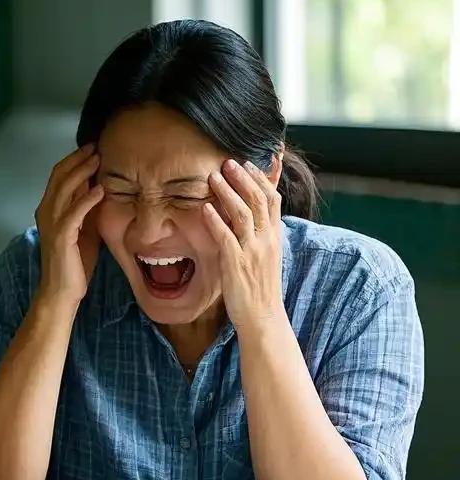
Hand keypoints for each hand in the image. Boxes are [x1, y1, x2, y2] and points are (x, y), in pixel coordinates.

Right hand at [34, 146, 104, 306]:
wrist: (62, 290)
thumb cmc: (75, 261)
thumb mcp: (84, 227)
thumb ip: (87, 208)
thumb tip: (99, 185)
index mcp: (50, 208)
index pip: (59, 175)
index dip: (74, 159)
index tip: (93, 148)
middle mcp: (46, 211)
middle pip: (59, 175)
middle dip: (78, 159)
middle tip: (96, 146)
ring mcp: (52, 223)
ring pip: (64, 188)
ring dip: (82, 172)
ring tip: (98, 160)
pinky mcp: (61, 236)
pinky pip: (74, 212)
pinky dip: (87, 198)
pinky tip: (100, 189)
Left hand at [203, 159, 286, 332]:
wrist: (263, 318)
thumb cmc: (259, 288)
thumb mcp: (265, 256)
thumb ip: (259, 235)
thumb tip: (251, 217)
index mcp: (274, 237)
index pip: (273, 200)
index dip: (261, 179)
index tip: (249, 163)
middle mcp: (266, 241)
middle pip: (259, 200)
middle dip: (244, 178)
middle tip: (229, 162)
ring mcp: (252, 252)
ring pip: (243, 214)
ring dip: (228, 193)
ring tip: (214, 177)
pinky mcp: (236, 264)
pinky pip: (226, 237)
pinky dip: (215, 220)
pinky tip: (204, 209)